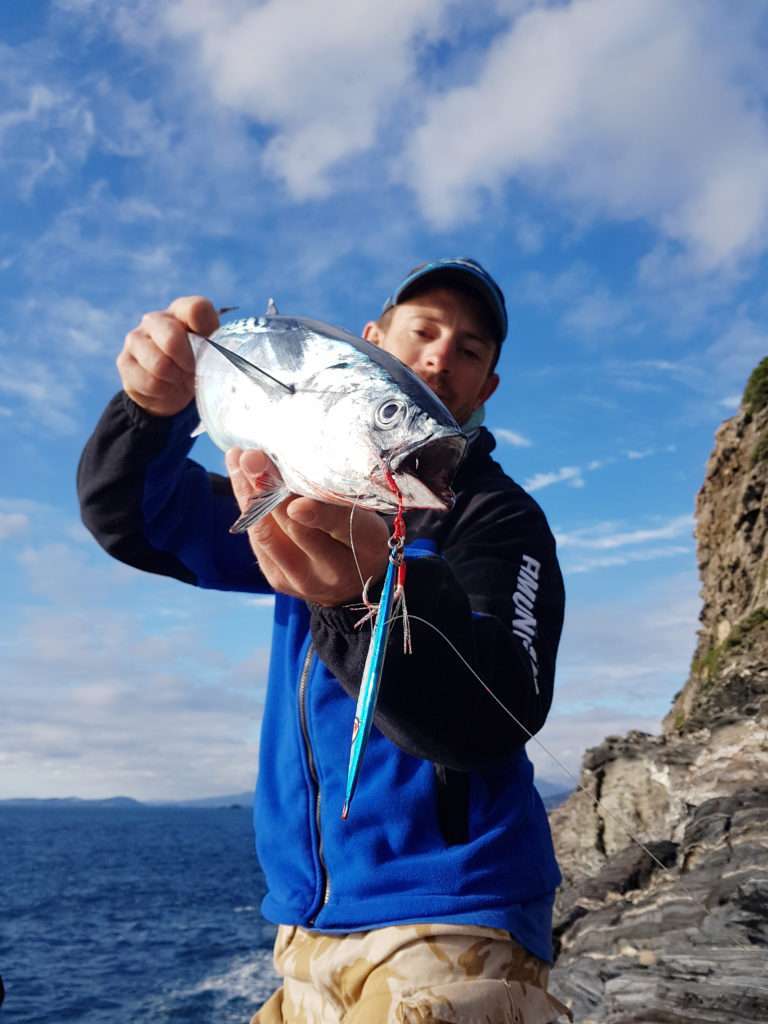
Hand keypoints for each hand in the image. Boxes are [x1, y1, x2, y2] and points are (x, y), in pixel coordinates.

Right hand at [117, 296, 218, 415]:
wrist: (171, 389)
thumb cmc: (197, 363)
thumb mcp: (213, 352)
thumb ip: (220, 346)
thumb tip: (232, 357)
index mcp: (182, 311)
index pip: (196, 308)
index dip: (206, 330)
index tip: (210, 347)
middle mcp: (156, 319)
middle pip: (172, 338)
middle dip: (189, 363)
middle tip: (194, 371)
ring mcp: (136, 339)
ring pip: (159, 364)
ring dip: (176, 379)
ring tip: (180, 379)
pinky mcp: (124, 362)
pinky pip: (149, 382)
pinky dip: (163, 391)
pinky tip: (166, 387)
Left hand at [226, 449, 390, 606]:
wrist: (350, 582)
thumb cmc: (361, 537)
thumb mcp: (367, 517)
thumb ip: (339, 500)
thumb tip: (298, 474)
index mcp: (364, 548)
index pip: (343, 527)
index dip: (320, 515)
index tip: (297, 503)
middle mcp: (330, 571)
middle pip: (295, 529)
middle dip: (271, 490)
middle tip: (253, 457)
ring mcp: (299, 578)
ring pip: (267, 533)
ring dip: (248, 493)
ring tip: (239, 458)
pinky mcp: (276, 578)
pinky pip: (257, 537)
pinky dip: (246, 504)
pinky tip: (239, 475)